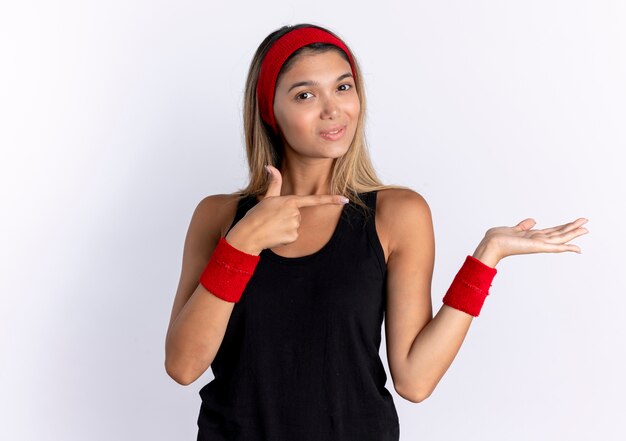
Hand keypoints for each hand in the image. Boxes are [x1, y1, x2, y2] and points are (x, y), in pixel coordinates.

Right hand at [225, 164, 348, 254]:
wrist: (249, 234)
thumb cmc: (256, 215)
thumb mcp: (266, 197)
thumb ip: (273, 182)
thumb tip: (269, 166)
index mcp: (290, 201)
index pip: (314, 200)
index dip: (331, 199)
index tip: (345, 199)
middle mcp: (295, 213)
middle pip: (299, 215)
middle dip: (288, 217)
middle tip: (273, 219)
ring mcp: (295, 225)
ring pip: (296, 226)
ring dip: (286, 227)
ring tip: (273, 227)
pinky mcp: (293, 236)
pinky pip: (294, 236)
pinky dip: (285, 237)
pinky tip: (276, 236)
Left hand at [478, 217, 588, 263]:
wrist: (491, 244)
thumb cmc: (497, 238)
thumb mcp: (513, 229)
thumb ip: (524, 225)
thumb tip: (533, 220)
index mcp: (532, 236)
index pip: (552, 231)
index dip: (563, 226)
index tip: (574, 222)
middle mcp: (537, 240)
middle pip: (559, 233)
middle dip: (572, 228)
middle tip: (586, 222)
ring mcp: (538, 244)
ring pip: (560, 238)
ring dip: (573, 233)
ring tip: (586, 228)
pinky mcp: (538, 247)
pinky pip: (556, 248)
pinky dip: (567, 248)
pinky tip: (578, 248)